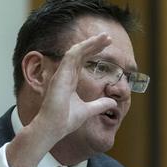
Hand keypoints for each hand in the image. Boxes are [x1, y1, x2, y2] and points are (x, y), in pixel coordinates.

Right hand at [7, 33, 116, 166]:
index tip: (106, 45)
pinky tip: (91, 44)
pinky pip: (70, 57)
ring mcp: (61, 74)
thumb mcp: (88, 110)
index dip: (93, 51)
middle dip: (94, 44)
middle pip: (80, 53)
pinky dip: (81, 49)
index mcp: (70, 81)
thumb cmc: (65, 120)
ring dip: (90, 43)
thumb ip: (99, 105)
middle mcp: (65, 75)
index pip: (82, 61)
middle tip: (107, 37)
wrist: (54, 128)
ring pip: (76, 52)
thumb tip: (113, 102)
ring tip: (103, 38)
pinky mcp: (60, 76)